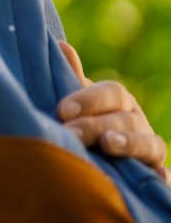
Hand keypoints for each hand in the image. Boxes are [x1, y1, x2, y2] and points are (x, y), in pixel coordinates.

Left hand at [58, 41, 168, 181]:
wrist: (97, 150)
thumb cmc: (82, 118)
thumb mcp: (76, 101)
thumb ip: (70, 77)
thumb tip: (61, 46)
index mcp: (119, 100)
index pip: (112, 93)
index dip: (88, 100)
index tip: (62, 110)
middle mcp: (137, 120)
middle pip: (125, 119)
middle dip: (96, 126)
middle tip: (71, 133)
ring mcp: (149, 146)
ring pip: (148, 143)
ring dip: (130, 143)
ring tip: (108, 144)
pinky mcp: (154, 171)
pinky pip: (164, 174)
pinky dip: (164, 176)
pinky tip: (159, 176)